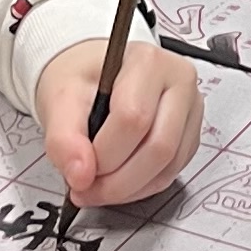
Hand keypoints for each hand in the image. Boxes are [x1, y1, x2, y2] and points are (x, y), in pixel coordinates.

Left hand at [36, 39, 204, 206]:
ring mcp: (190, 110)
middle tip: (86, 188)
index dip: (104, 155)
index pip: (134, 118)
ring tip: (97, 187)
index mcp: (148, 62)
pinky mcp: (190, 135)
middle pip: (159, 146)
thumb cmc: (82, 81)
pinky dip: (141, 187)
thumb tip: (81, 175)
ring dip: (129, 189)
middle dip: (117, 180)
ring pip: (168, 166)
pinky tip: (117, 182)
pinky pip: (171, 172)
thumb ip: (64, 138)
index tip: (78, 172)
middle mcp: (179, 82)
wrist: (93, 77)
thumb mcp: (59, 99)